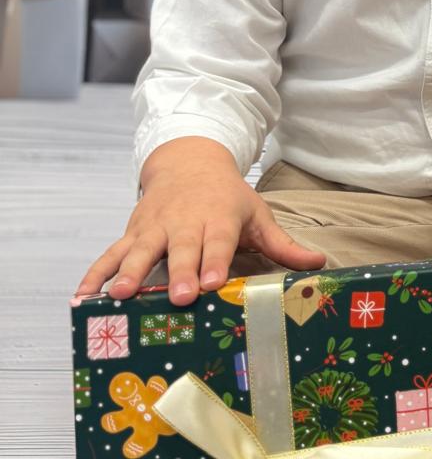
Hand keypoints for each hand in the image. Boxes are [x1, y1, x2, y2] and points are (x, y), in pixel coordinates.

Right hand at [72, 137, 326, 305]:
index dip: (216, 261)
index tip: (214, 282)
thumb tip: (319, 263)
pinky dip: (96, 273)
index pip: (219, 242)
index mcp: (219, 219)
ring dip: (129, 273)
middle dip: (180, 272)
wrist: (188, 161)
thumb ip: (283, 245)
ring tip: (119, 296)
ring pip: (141, 252)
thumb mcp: (257, 214)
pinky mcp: (133, 233)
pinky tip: (84, 296)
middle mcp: (184, 223)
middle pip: (181, 250)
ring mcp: (154, 229)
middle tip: (179, 296)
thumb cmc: (227, 197)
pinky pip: (111, 254)